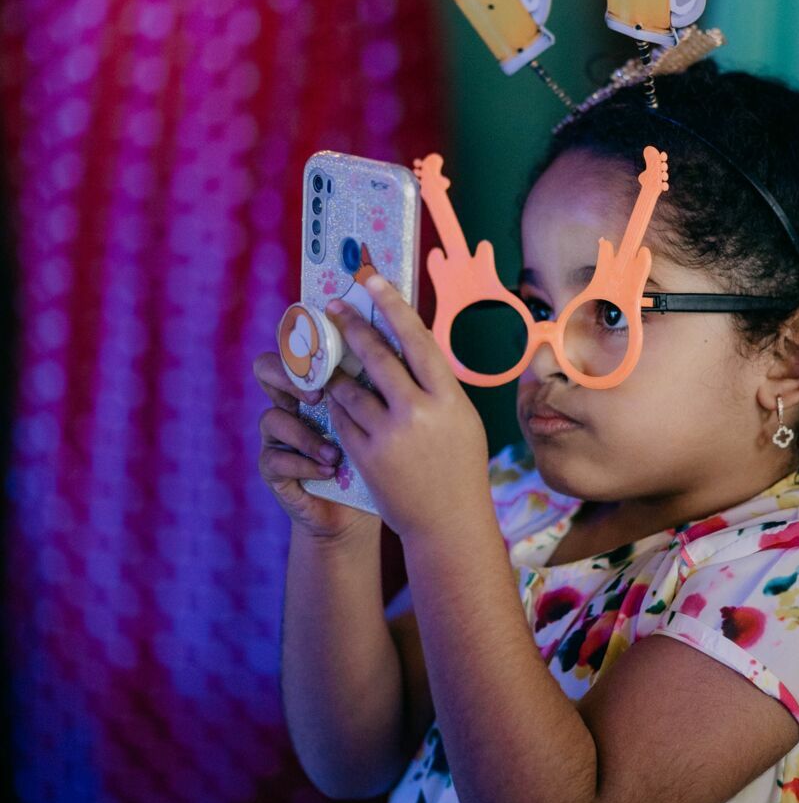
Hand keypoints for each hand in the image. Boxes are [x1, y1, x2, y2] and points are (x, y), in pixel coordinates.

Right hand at [253, 350, 368, 541]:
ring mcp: (276, 435)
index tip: (333, 349)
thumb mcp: (379, 418)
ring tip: (334, 453)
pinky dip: (304, 465)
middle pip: (265, 367)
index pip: (296, 346)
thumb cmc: (373, 456)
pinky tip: (329, 471)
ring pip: (272, 418)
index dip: (304, 339)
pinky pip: (275, 459)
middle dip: (289, 377)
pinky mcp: (272, 468)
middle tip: (318, 396)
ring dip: (305, 435)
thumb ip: (377, 386)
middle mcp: (289, 402)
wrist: (355, 510)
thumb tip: (399, 352)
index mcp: (315, 381)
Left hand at [320, 279, 491, 540]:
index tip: (372, 280)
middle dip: (351, 327)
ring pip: (350, 388)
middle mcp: (418, 412)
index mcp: (448, 398)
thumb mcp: (461, 418)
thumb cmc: (458, 464)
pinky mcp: (364, 456)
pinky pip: (341, 417)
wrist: (447, 521)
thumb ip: (435, 384)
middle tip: (333, 307)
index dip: (392, 305)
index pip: (416, 339)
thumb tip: (409, 341)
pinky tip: (338, 401)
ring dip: (339, 373)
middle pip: (377, 356)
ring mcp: (388, 435)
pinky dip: (337, 405)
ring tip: (333, 365)